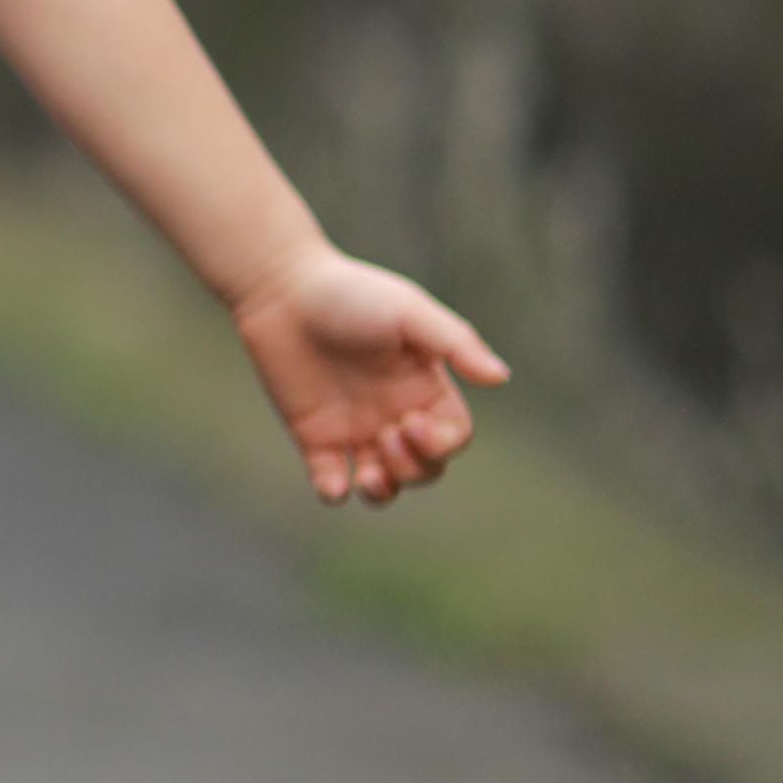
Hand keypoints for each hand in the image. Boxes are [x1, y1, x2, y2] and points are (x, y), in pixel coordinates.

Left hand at [227, 250, 504, 506]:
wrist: (281, 289)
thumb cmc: (352, 293)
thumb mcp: (410, 312)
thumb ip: (456, 344)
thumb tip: (501, 378)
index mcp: (424, 387)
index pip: (453, 437)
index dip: (442, 443)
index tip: (411, 420)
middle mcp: (394, 413)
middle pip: (425, 468)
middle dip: (415, 467)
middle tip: (387, 434)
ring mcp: (354, 428)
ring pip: (383, 484)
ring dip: (383, 491)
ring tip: (369, 475)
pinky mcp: (313, 437)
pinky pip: (330, 482)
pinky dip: (334, 492)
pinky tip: (334, 482)